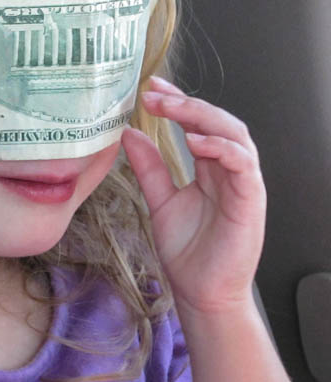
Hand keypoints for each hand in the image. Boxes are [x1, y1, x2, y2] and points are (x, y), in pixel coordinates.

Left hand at [121, 76, 266, 316]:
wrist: (201, 293)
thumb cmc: (187, 251)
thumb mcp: (160, 200)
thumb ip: (149, 167)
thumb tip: (130, 134)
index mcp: (209, 168)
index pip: (197, 123)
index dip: (177, 102)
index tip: (150, 89)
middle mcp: (228, 170)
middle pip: (216, 121)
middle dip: (186, 102)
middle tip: (155, 93)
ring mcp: (243, 183)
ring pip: (234, 134)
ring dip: (203, 116)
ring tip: (173, 108)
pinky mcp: (250, 199)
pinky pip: (243, 163)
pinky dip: (222, 148)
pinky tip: (196, 142)